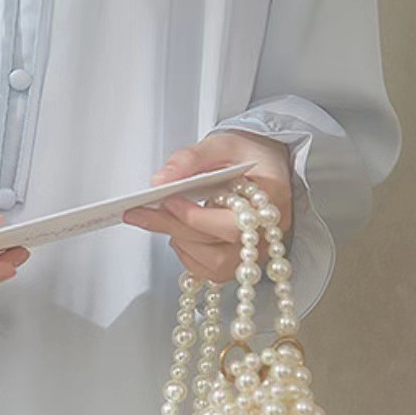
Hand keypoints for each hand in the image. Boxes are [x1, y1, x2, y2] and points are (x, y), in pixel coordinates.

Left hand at [120, 130, 293, 284]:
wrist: (265, 163)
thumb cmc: (250, 153)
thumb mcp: (222, 143)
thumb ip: (192, 159)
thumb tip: (161, 181)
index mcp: (273, 199)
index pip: (232, 225)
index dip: (195, 217)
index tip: (168, 200)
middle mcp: (268, 232)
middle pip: (221, 250)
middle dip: (176, 229)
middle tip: (142, 213)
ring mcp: (258, 250)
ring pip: (216, 266)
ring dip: (183, 245)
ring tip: (164, 219)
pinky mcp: (243, 259)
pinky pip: (213, 271)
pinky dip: (189, 255)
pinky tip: (179, 233)